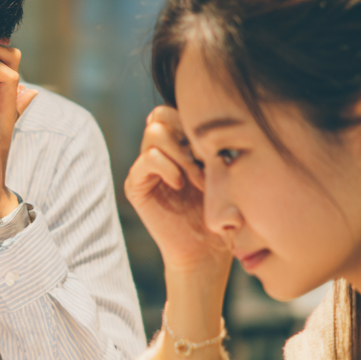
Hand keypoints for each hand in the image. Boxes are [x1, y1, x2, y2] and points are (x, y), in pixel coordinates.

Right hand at [124, 105, 232, 274]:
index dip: (195, 121)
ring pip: (155, 133)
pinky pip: (147, 159)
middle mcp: (160, 152)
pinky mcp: (136, 185)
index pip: (176, 109)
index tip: (216, 148)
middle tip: (203, 160)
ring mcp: (146, 168)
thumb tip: (211, 116)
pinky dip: (168, 168)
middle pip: (162, 115)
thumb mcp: (225, 171)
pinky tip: (181, 185)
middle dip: (185, 133)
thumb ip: (212, 144)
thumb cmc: (223, 212)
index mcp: (180, 143)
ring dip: (180, 154)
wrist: (207, 250)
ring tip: (197, 178)